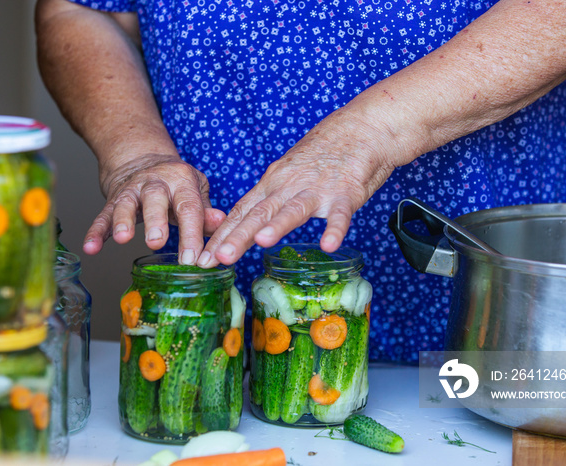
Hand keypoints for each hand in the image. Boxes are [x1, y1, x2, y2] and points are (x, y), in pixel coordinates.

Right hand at [83, 154, 225, 263]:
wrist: (143, 160)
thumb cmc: (176, 184)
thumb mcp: (196, 191)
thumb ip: (206, 211)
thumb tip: (220, 224)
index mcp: (182, 181)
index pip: (188, 207)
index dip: (191, 233)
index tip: (192, 258)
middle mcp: (156, 182)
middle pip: (155, 199)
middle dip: (155, 220)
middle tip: (157, 242)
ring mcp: (132, 190)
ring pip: (126, 204)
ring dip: (123, 221)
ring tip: (123, 239)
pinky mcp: (113, 199)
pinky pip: (102, 215)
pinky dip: (96, 232)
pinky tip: (91, 247)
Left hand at [197, 104, 409, 266]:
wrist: (362, 128)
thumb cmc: (325, 154)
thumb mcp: (289, 174)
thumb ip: (272, 199)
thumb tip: (251, 225)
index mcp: (273, 182)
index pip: (242, 211)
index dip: (221, 235)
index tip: (203, 257)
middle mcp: (289, 185)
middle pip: (259, 213)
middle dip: (235, 237)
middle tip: (216, 258)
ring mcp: (317, 189)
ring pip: (293, 209)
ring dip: (277, 226)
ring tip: (261, 242)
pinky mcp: (347, 193)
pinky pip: (340, 214)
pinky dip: (334, 228)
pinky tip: (327, 244)